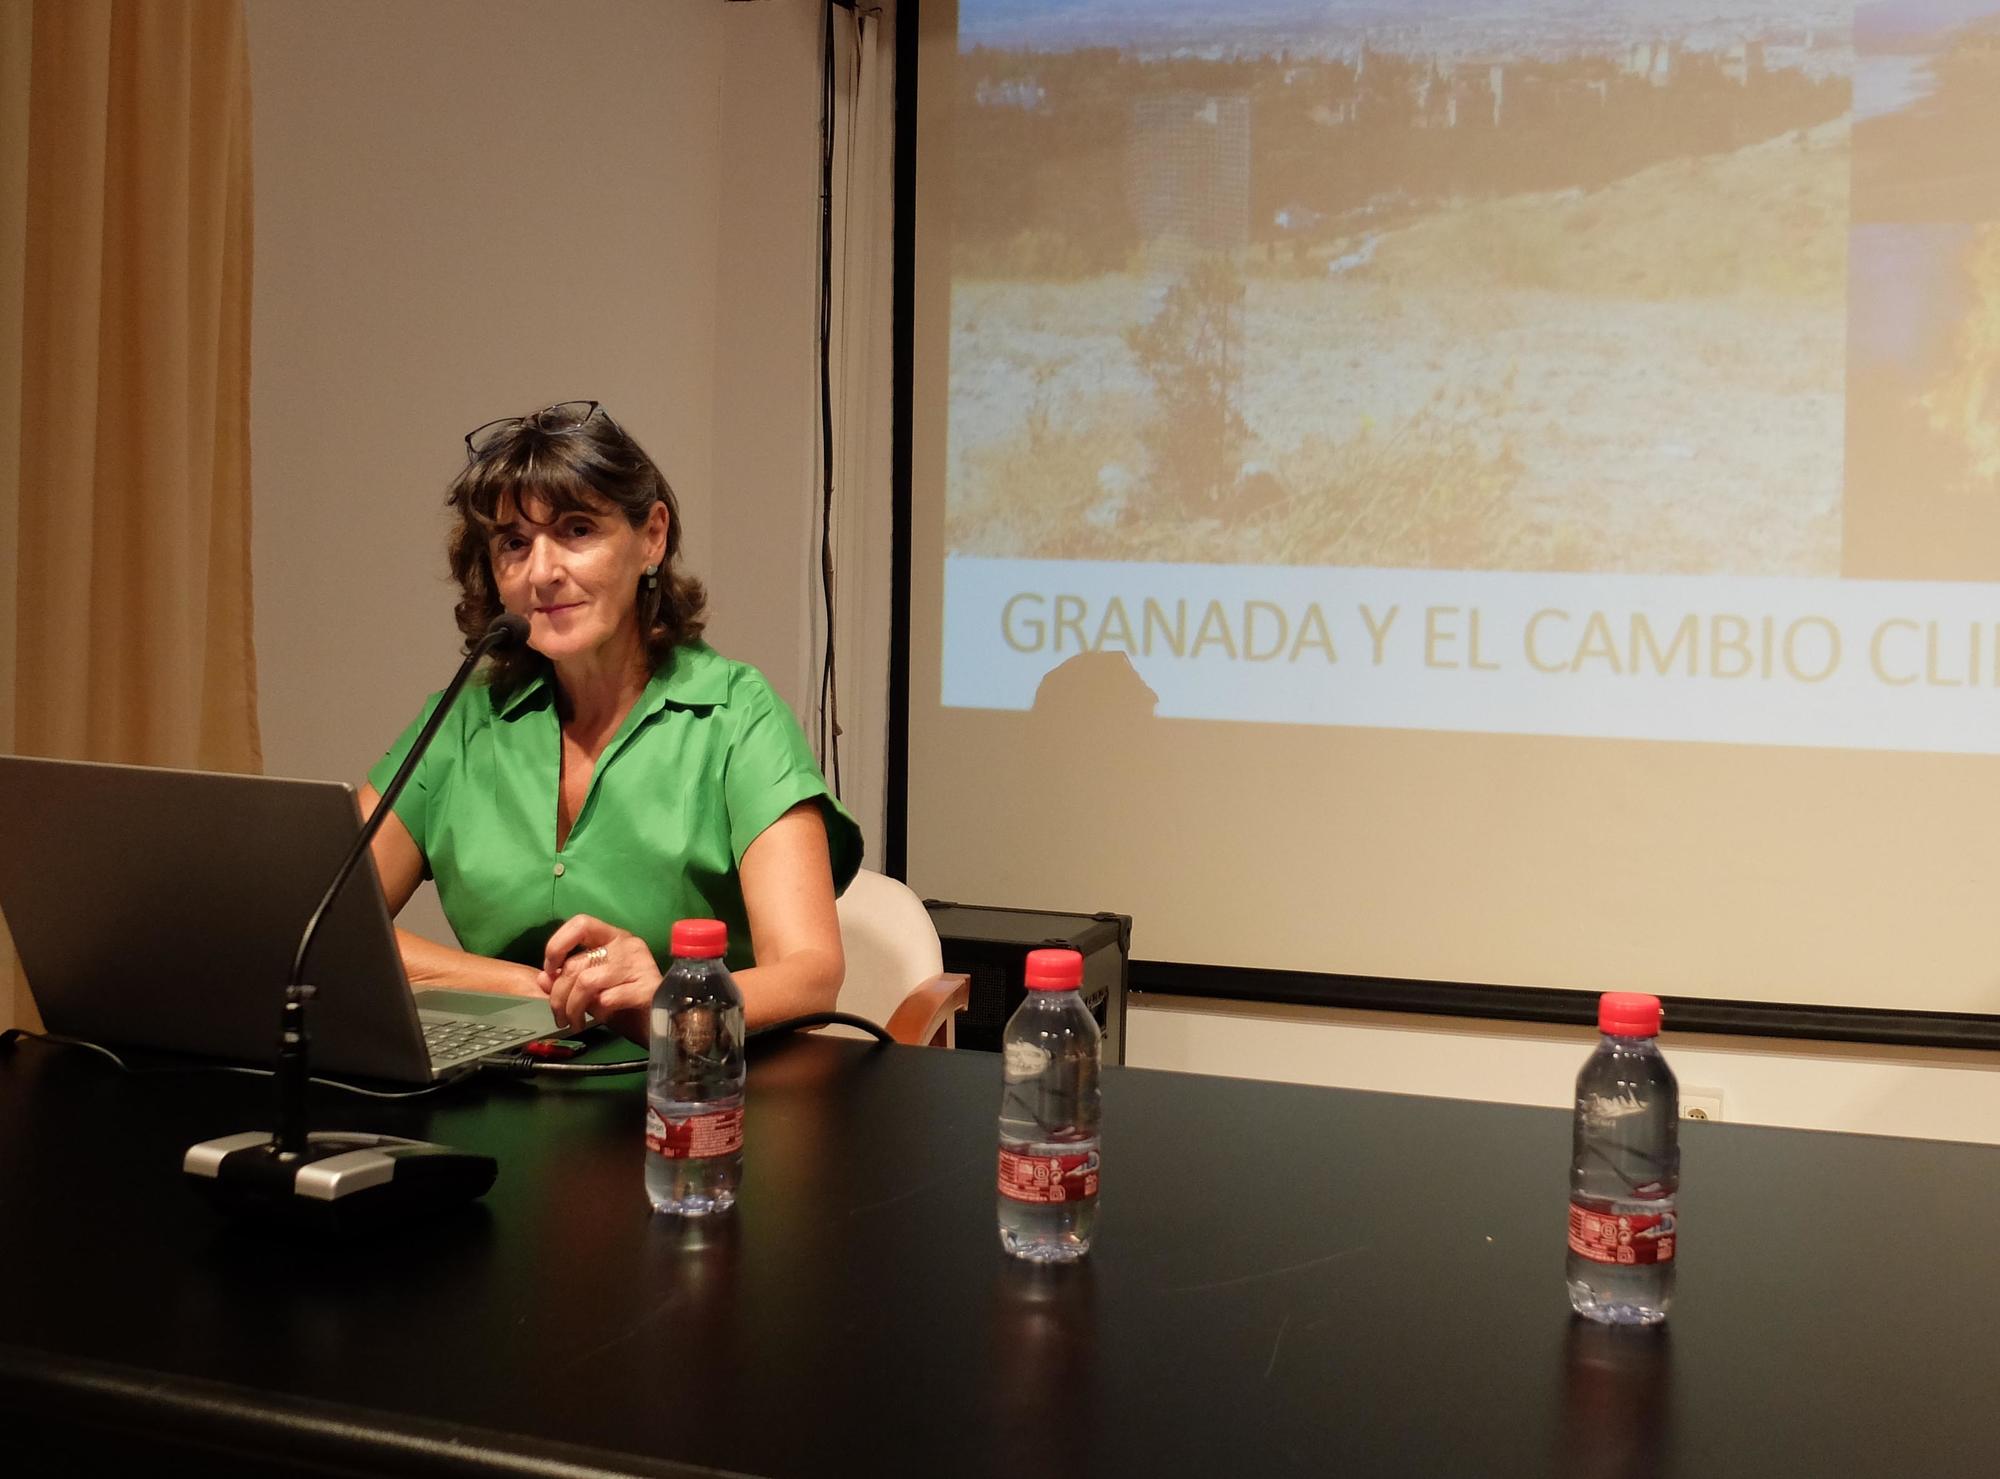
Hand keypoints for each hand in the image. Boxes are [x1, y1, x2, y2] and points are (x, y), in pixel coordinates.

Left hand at [538, 914, 661, 1031]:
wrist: (661, 1025)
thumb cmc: (625, 1004)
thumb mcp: (590, 991)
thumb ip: (567, 981)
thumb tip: (543, 978)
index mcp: (613, 938)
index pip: (581, 924)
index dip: (557, 945)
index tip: (550, 972)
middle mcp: (627, 945)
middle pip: (576, 964)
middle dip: (559, 996)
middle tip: (561, 1017)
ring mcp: (640, 964)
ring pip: (586, 982)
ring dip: (574, 1008)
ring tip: (575, 1023)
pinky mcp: (648, 987)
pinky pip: (608, 998)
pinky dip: (598, 1011)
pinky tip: (603, 1017)